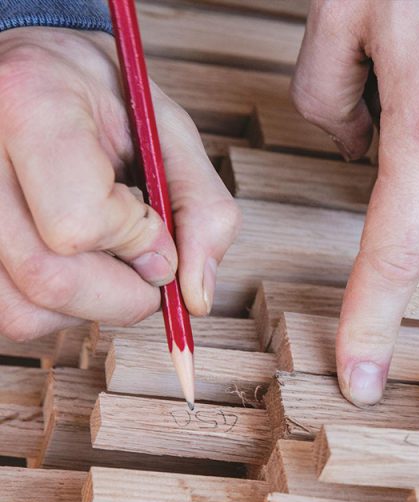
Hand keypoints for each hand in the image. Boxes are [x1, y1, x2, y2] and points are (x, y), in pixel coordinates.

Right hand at [0, 27, 239, 341]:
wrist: (37, 74)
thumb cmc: (103, 99)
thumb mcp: (170, 132)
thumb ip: (202, 209)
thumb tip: (196, 298)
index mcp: (30, 104)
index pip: (79, 222)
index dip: (137, 241)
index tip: (157, 224)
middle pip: (49, 279)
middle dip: (125, 293)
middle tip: (149, 264)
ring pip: (24, 310)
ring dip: (91, 303)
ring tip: (104, 251)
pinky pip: (9, 312)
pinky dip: (57, 307)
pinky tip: (72, 261)